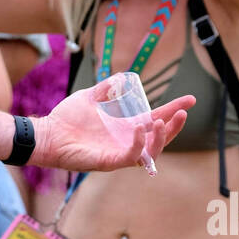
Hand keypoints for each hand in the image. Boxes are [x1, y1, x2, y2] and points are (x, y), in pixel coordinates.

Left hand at [30, 89, 194, 173]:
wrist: (48, 133)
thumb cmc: (67, 118)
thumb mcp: (90, 97)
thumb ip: (106, 88)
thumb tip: (121, 77)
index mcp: (125, 127)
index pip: (156, 119)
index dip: (173, 110)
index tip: (191, 100)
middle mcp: (126, 141)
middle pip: (160, 138)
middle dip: (174, 127)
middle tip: (182, 112)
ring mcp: (119, 152)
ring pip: (151, 151)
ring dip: (160, 138)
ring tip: (159, 121)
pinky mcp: (109, 161)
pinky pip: (131, 157)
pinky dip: (138, 144)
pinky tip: (139, 128)